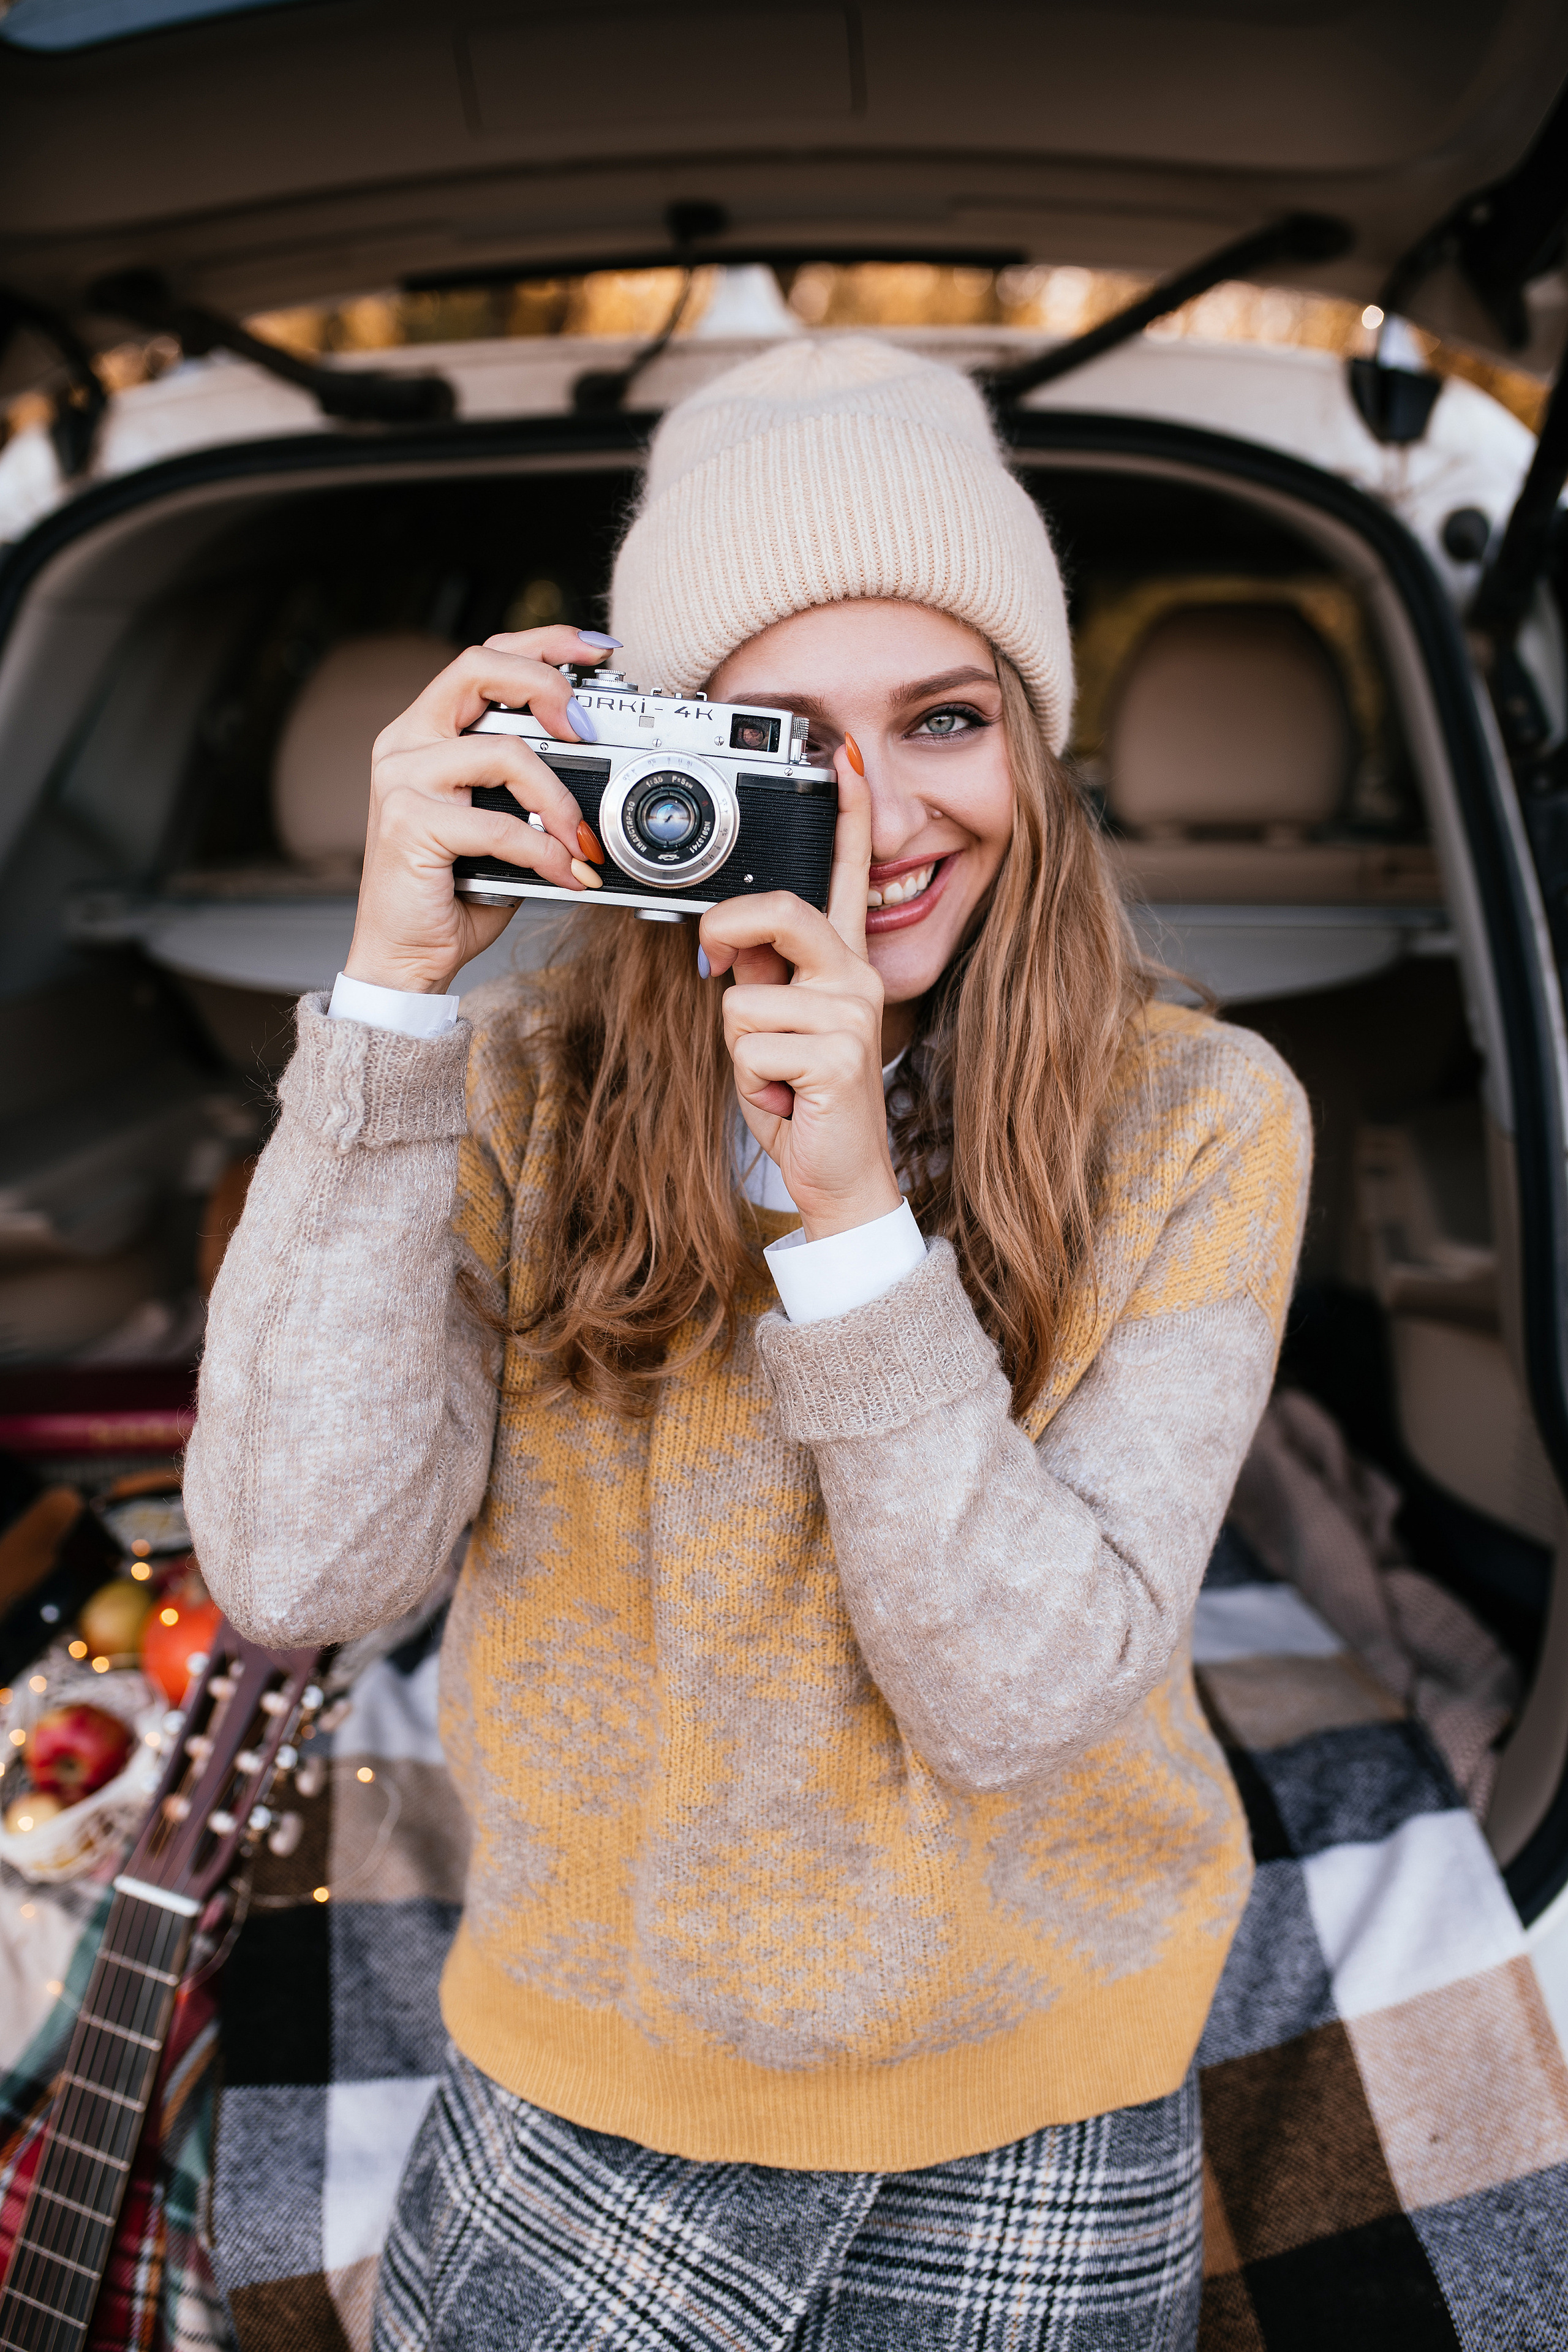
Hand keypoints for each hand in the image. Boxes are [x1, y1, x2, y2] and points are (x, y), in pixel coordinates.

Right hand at [343, 626, 616, 994]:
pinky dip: (543, 851)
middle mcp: (406, 743)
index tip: (596, 650)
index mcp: (426, 731)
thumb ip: (530, 786)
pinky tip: (563, 874)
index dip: (542, 642)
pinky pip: (499, 824)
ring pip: (502, 752)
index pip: (483, 658)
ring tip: (583, 841)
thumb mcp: (500, 823)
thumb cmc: (454, 891)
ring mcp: (401, 780)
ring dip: (559, 798)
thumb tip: (602, 767)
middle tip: (589, 728)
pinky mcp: (408, 824)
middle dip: (546, 684)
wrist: (405, 956)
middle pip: (478, 668)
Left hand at [699, 747, 902, 1240]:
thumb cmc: (800, 1099)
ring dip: (740, 1049)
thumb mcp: (770, 1027)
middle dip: (730, 933)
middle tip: (713, 963)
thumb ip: (761, 976)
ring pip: (743, 1000)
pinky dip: (749, 1081)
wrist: (837, 1174)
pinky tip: (783, 1099)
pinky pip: (749, 1044)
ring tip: (775, 1076)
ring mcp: (852, 1013)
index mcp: (844, 961)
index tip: (839, 758)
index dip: (847, 815)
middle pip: (781, 914)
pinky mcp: (837, 1054)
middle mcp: (857, 975)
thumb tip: (731, 947)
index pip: (847, 875)